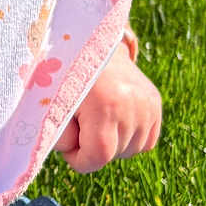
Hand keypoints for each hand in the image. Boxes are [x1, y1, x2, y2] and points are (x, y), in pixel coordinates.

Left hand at [54, 41, 161, 174]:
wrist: (92, 45)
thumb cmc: (63, 77)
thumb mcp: (50, 106)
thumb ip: (59, 137)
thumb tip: (78, 157)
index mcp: (105, 103)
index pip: (99, 156)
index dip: (80, 160)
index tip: (69, 147)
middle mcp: (133, 103)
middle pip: (114, 155)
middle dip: (92, 149)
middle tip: (79, 124)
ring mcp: (148, 102)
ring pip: (131, 150)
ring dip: (111, 144)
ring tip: (96, 119)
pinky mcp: (155, 102)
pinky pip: (146, 142)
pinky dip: (128, 139)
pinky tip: (113, 120)